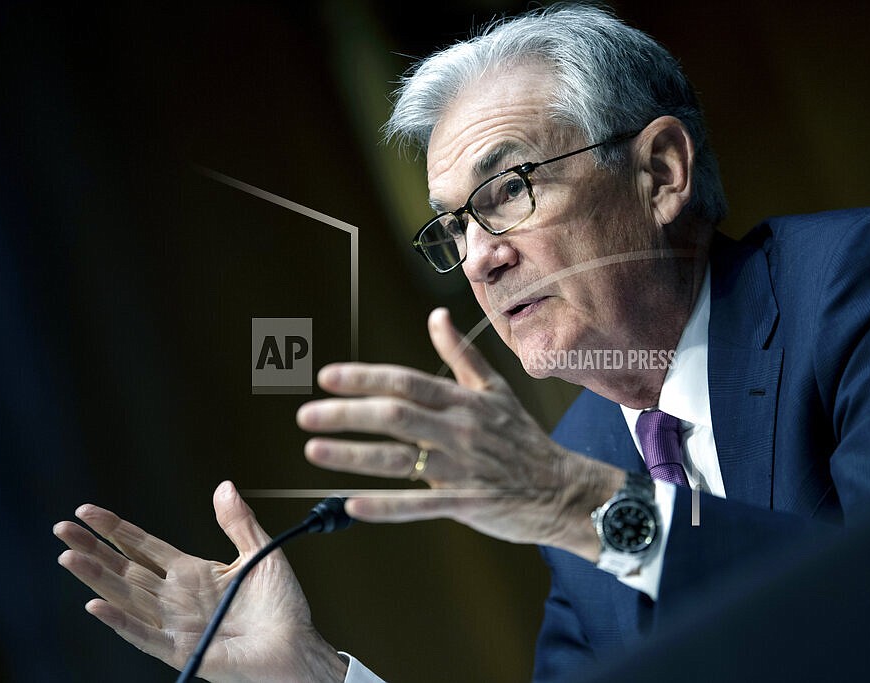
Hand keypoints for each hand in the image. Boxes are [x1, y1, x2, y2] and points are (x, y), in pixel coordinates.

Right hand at [53, 481, 347, 682]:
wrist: (298, 646)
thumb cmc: (283, 607)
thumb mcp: (262, 553)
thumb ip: (238, 522)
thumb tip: (223, 485)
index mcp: (193, 574)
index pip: (144, 547)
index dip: (116, 529)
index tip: (87, 512)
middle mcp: (176, 598)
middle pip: (125, 569)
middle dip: (94, 549)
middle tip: (62, 529)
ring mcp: (176, 624)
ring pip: (126, 598)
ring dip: (97, 579)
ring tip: (68, 557)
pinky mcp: (183, 649)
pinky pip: (144, 635)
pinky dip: (121, 621)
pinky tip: (96, 606)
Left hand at [297, 308, 623, 559]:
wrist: (562, 488)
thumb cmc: (523, 438)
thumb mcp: (496, 389)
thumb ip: (460, 355)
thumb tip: (436, 315)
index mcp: (464, 401)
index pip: (407, 382)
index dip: (365, 378)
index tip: (327, 376)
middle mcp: (460, 430)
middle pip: (396, 416)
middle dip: (347, 413)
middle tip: (307, 414)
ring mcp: (462, 469)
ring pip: (400, 460)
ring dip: (353, 455)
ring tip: (314, 450)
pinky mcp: (466, 504)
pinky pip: (420, 506)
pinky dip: (386, 506)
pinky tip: (352, 505)